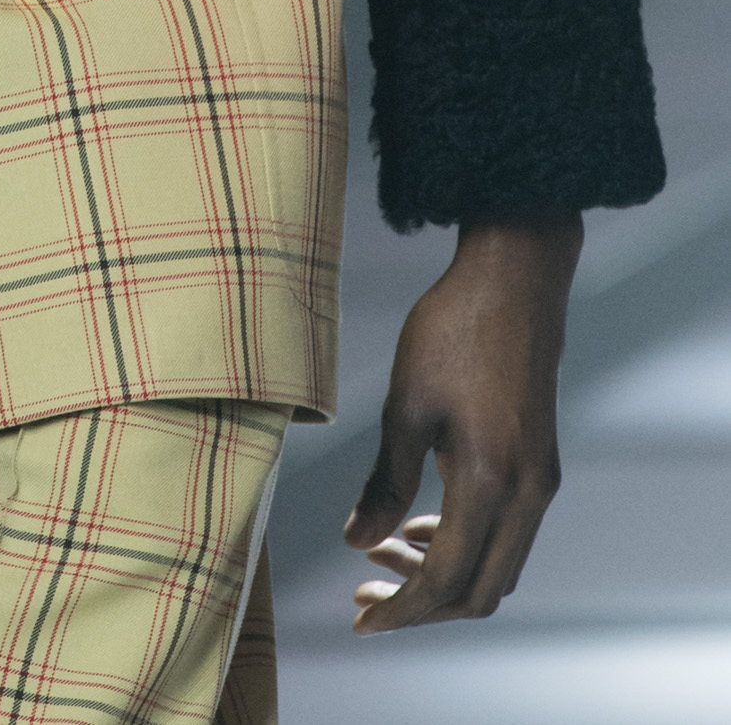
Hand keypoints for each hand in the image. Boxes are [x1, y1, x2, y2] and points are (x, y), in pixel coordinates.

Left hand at [344, 217, 581, 632]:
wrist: (514, 279)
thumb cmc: (454, 329)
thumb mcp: (406, 404)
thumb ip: (385, 482)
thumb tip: (356, 542)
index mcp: (490, 481)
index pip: (447, 580)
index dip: (403, 609)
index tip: (362, 618)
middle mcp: (528, 494)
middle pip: (480, 591)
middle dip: (422, 604)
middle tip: (365, 591)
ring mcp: (541, 481)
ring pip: (497, 567)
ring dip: (443, 574)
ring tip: (381, 552)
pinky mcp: (541, 464)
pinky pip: (508, 534)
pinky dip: (466, 544)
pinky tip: (422, 524)